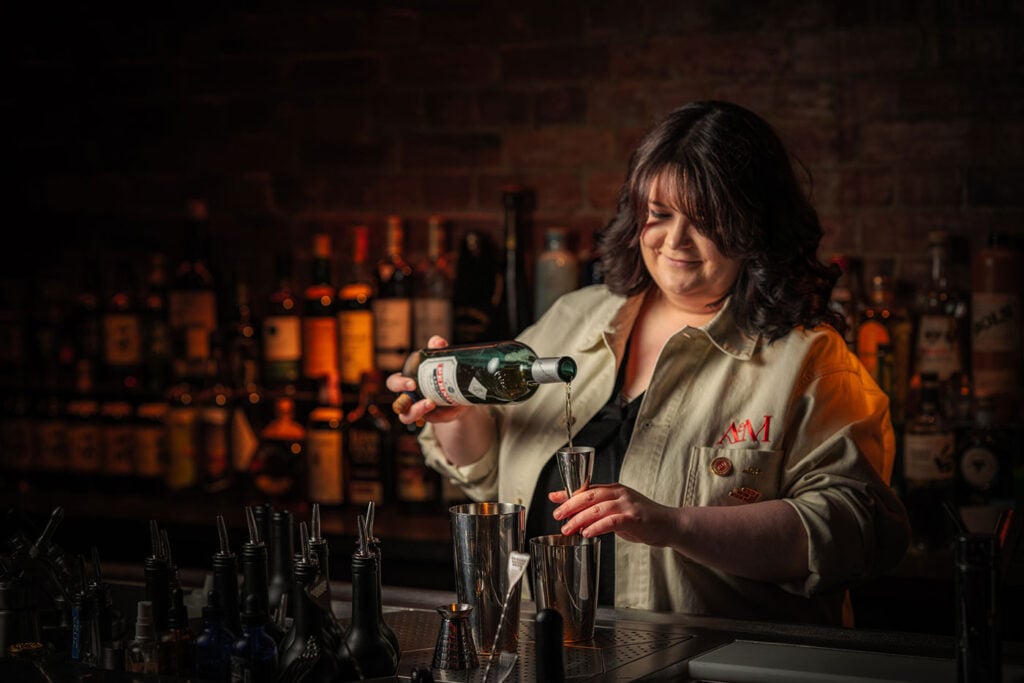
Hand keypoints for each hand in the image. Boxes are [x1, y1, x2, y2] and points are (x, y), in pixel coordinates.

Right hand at [386, 335, 471, 425]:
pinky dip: (443, 414)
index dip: (398, 384)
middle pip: (397, 405)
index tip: (411, 383)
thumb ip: (437, 350)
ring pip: (407, 417)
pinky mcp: (434, 418)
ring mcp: (419, 410)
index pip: (393, 383)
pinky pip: (435, 419)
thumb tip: (437, 342)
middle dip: (403, 402)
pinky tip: (453, 407)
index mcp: (406, 383)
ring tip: (430, 404)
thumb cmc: (442, 373)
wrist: (459, 390)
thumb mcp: (440, 361)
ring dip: (416, 411)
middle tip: (417, 394)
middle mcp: (409, 399)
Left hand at [549, 483, 679, 547]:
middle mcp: (620, 493)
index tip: (553, 499)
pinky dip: (597, 527)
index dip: (569, 494)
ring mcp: (628, 505)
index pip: (587, 489)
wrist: (669, 524)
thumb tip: (575, 515)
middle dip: (570, 506)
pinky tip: (587, 533)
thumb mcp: (618, 510)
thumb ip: (599, 510)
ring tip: (567, 528)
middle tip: (557, 515)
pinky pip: (611, 521)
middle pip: (589, 496)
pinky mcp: (635, 518)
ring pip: (597, 508)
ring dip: (579, 519)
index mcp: (614, 489)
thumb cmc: (642, 519)